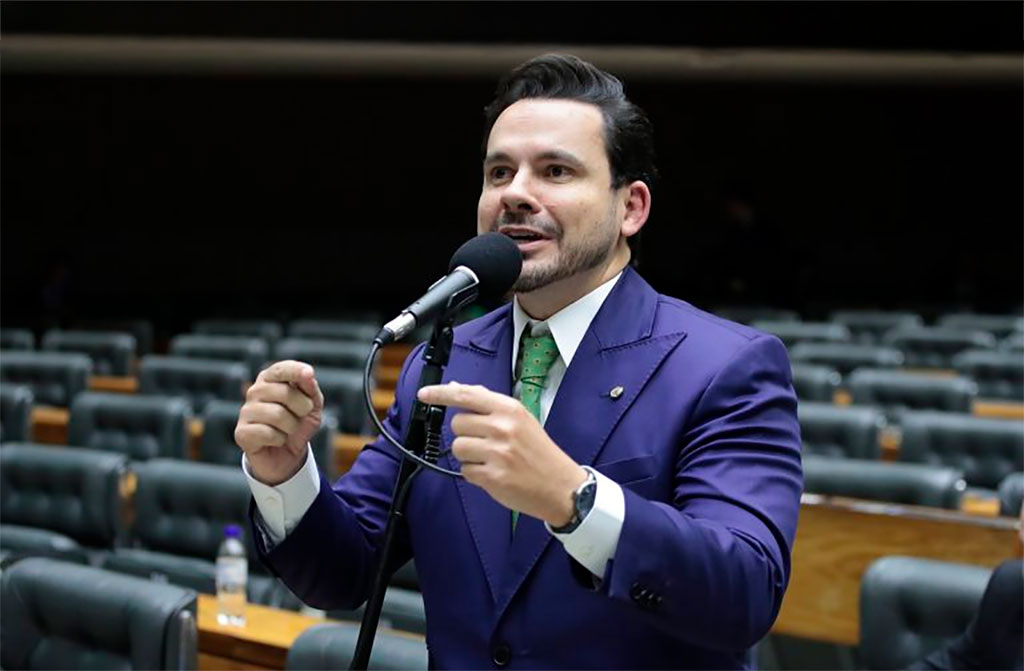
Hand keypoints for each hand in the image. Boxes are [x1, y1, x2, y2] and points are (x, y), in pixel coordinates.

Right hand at [235, 360, 323, 485]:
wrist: (287, 455)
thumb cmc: (298, 424)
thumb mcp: (312, 405)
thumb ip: (310, 388)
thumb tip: (307, 374)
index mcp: (270, 379)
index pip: (281, 368)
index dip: (296, 370)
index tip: (309, 374)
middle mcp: (255, 391)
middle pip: (284, 393)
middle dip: (302, 408)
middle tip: (300, 416)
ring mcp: (246, 412)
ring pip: (277, 415)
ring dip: (292, 426)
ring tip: (288, 430)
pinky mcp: (241, 432)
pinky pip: (268, 433)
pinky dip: (280, 440)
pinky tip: (275, 440)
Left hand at [417, 382, 586, 525]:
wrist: (560, 485)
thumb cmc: (538, 452)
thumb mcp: (520, 419)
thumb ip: (487, 404)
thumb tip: (456, 388)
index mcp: (509, 409)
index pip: (466, 395)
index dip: (440, 394)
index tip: (424, 395)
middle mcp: (503, 428)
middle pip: (457, 424)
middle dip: (465, 434)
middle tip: (486, 443)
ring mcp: (498, 453)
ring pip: (457, 448)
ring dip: (468, 456)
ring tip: (490, 459)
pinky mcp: (493, 477)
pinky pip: (465, 471)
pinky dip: (474, 474)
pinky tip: (494, 473)